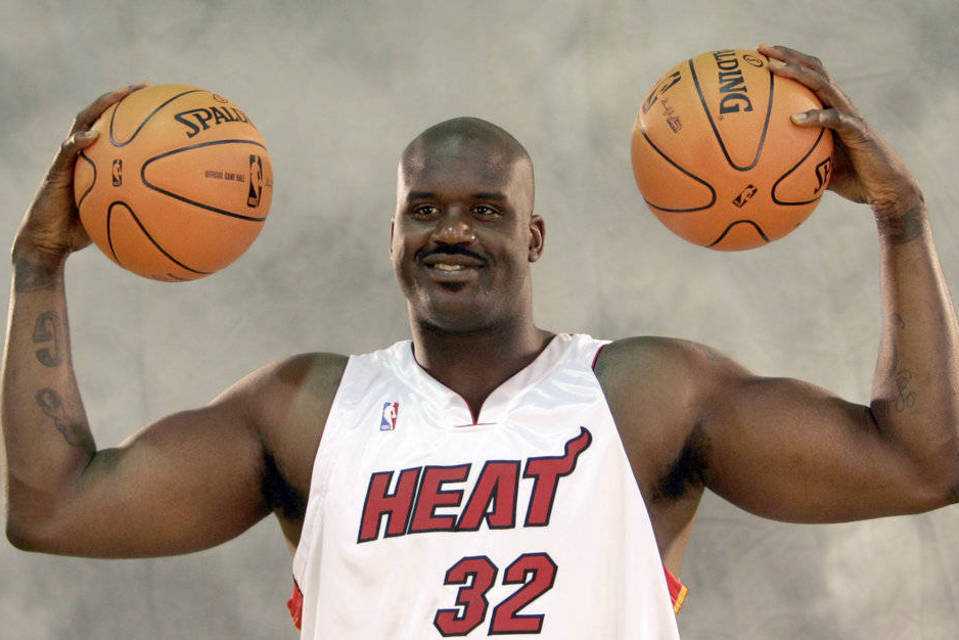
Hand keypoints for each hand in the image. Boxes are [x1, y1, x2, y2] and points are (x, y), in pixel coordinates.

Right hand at [13, 84, 146, 263]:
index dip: (133, 113)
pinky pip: (67, 152)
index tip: (159, 101)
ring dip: (100, 106)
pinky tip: (92, 136)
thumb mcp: (118, 217)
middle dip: (120, 98)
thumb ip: (139, 209)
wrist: (50, 242)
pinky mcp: (56, 171)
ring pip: (82, 123)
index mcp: (97, 160)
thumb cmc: (84, 231)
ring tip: (118, 95)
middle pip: (101, 116)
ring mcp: (67, 159)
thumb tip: (177, 213)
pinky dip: (79, 142)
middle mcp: (83, 154)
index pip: (115, 129)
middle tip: (144, 86)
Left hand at [758, 44, 922, 219]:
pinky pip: (835, 120)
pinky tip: (795, 119)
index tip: (761, 53)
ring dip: (798, 74)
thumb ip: (792, 160)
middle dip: (788, 56)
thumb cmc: (849, 177)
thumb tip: (759, 170)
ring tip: (775, 69)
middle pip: (814, 70)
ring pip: (823, 85)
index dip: (788, 60)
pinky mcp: (859, 132)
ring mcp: (850, 115)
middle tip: (763, 48)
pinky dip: (816, 117)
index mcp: (830, 107)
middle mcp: (840, 105)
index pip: (808, 75)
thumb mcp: (814, 167)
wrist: (883, 189)